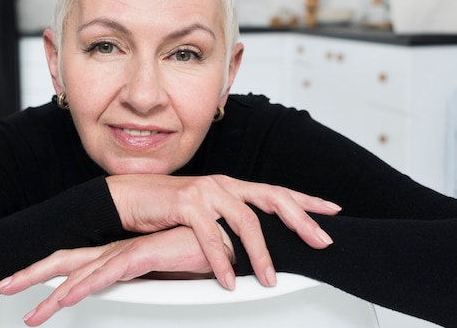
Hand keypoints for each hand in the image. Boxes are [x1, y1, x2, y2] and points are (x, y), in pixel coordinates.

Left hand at [0, 226, 228, 325]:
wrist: (219, 235)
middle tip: (3, 285)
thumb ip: (144, 282)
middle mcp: (115, 252)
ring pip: (79, 273)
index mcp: (116, 254)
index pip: (73, 263)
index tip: (23, 284)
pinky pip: (106, 275)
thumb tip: (132, 293)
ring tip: (29, 309)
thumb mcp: (160, 273)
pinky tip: (66, 297)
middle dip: (31, 275)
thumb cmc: (193, 252)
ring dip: (50, 292)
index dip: (44, 273)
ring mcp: (125, 253)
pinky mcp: (141, 257)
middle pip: (64, 262)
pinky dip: (84, 287)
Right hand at [106, 174, 340, 287]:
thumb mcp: (207, 211)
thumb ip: (230, 220)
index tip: (333, 211)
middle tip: (322, 241)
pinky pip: (209, 235)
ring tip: (269, 278)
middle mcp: (224, 184)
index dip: (306, 201)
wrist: (130, 196)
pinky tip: (227, 279)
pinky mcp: (185, 203)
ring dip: (260, 252)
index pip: (277, 191)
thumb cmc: (168, 207)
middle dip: (301, 220)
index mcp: (232, 186)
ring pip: (244, 220)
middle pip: (272, 198)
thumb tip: (253, 242)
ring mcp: (205, 191)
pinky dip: (220, 259)